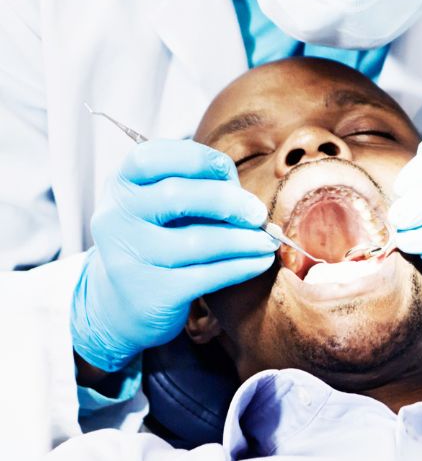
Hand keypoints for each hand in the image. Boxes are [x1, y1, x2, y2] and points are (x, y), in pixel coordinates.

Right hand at [71, 140, 275, 373]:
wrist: (127, 303)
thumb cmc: (161, 238)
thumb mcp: (167, 207)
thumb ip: (200, 189)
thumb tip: (249, 200)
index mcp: (121, 185)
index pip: (150, 157)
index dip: (196, 158)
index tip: (227, 170)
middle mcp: (114, 217)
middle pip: (177, 195)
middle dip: (229, 201)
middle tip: (258, 214)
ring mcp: (126, 258)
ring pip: (196, 240)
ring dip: (244, 239)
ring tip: (268, 241)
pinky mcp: (148, 293)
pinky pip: (206, 275)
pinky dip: (242, 267)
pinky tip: (260, 262)